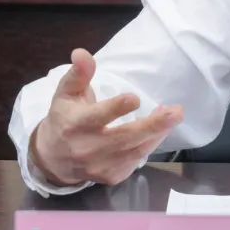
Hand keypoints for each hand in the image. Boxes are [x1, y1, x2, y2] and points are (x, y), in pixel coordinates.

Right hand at [29, 48, 183, 186]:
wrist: (53, 159)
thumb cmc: (64, 119)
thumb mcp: (66, 94)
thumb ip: (78, 74)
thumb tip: (82, 53)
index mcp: (75, 125)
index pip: (97, 118)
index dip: (115, 109)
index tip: (134, 98)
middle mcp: (87, 149)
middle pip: (123, 138)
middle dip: (152, 125)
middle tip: (176, 112)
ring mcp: (100, 166)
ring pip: (134, 151)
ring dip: (157, 133)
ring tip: (173, 116)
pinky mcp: (111, 177)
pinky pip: (135, 161)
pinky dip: (150, 145)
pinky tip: (160, 130)